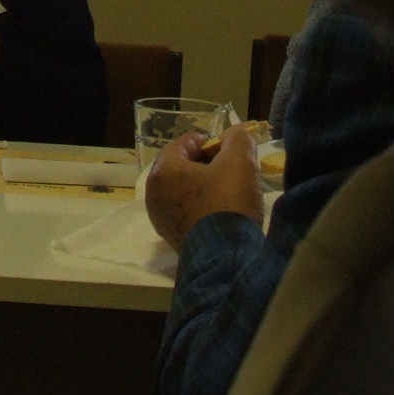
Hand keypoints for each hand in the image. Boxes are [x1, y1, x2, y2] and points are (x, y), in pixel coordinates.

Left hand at [144, 127, 262, 253]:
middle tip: (233, 169)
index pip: (185, 142)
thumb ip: (238, 140)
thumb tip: (235, 137)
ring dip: (206, 186)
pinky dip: (203, 206)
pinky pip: (186, 211)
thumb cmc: (227, 202)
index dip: (211, 142)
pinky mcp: (172, 237)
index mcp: (163, 170)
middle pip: (182, 166)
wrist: (225, 257)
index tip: (231, 151)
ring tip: (231, 190)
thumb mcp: (240, 162)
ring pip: (184, 190)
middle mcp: (153, 193)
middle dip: (208, 164)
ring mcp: (160, 218)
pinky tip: (223, 212)